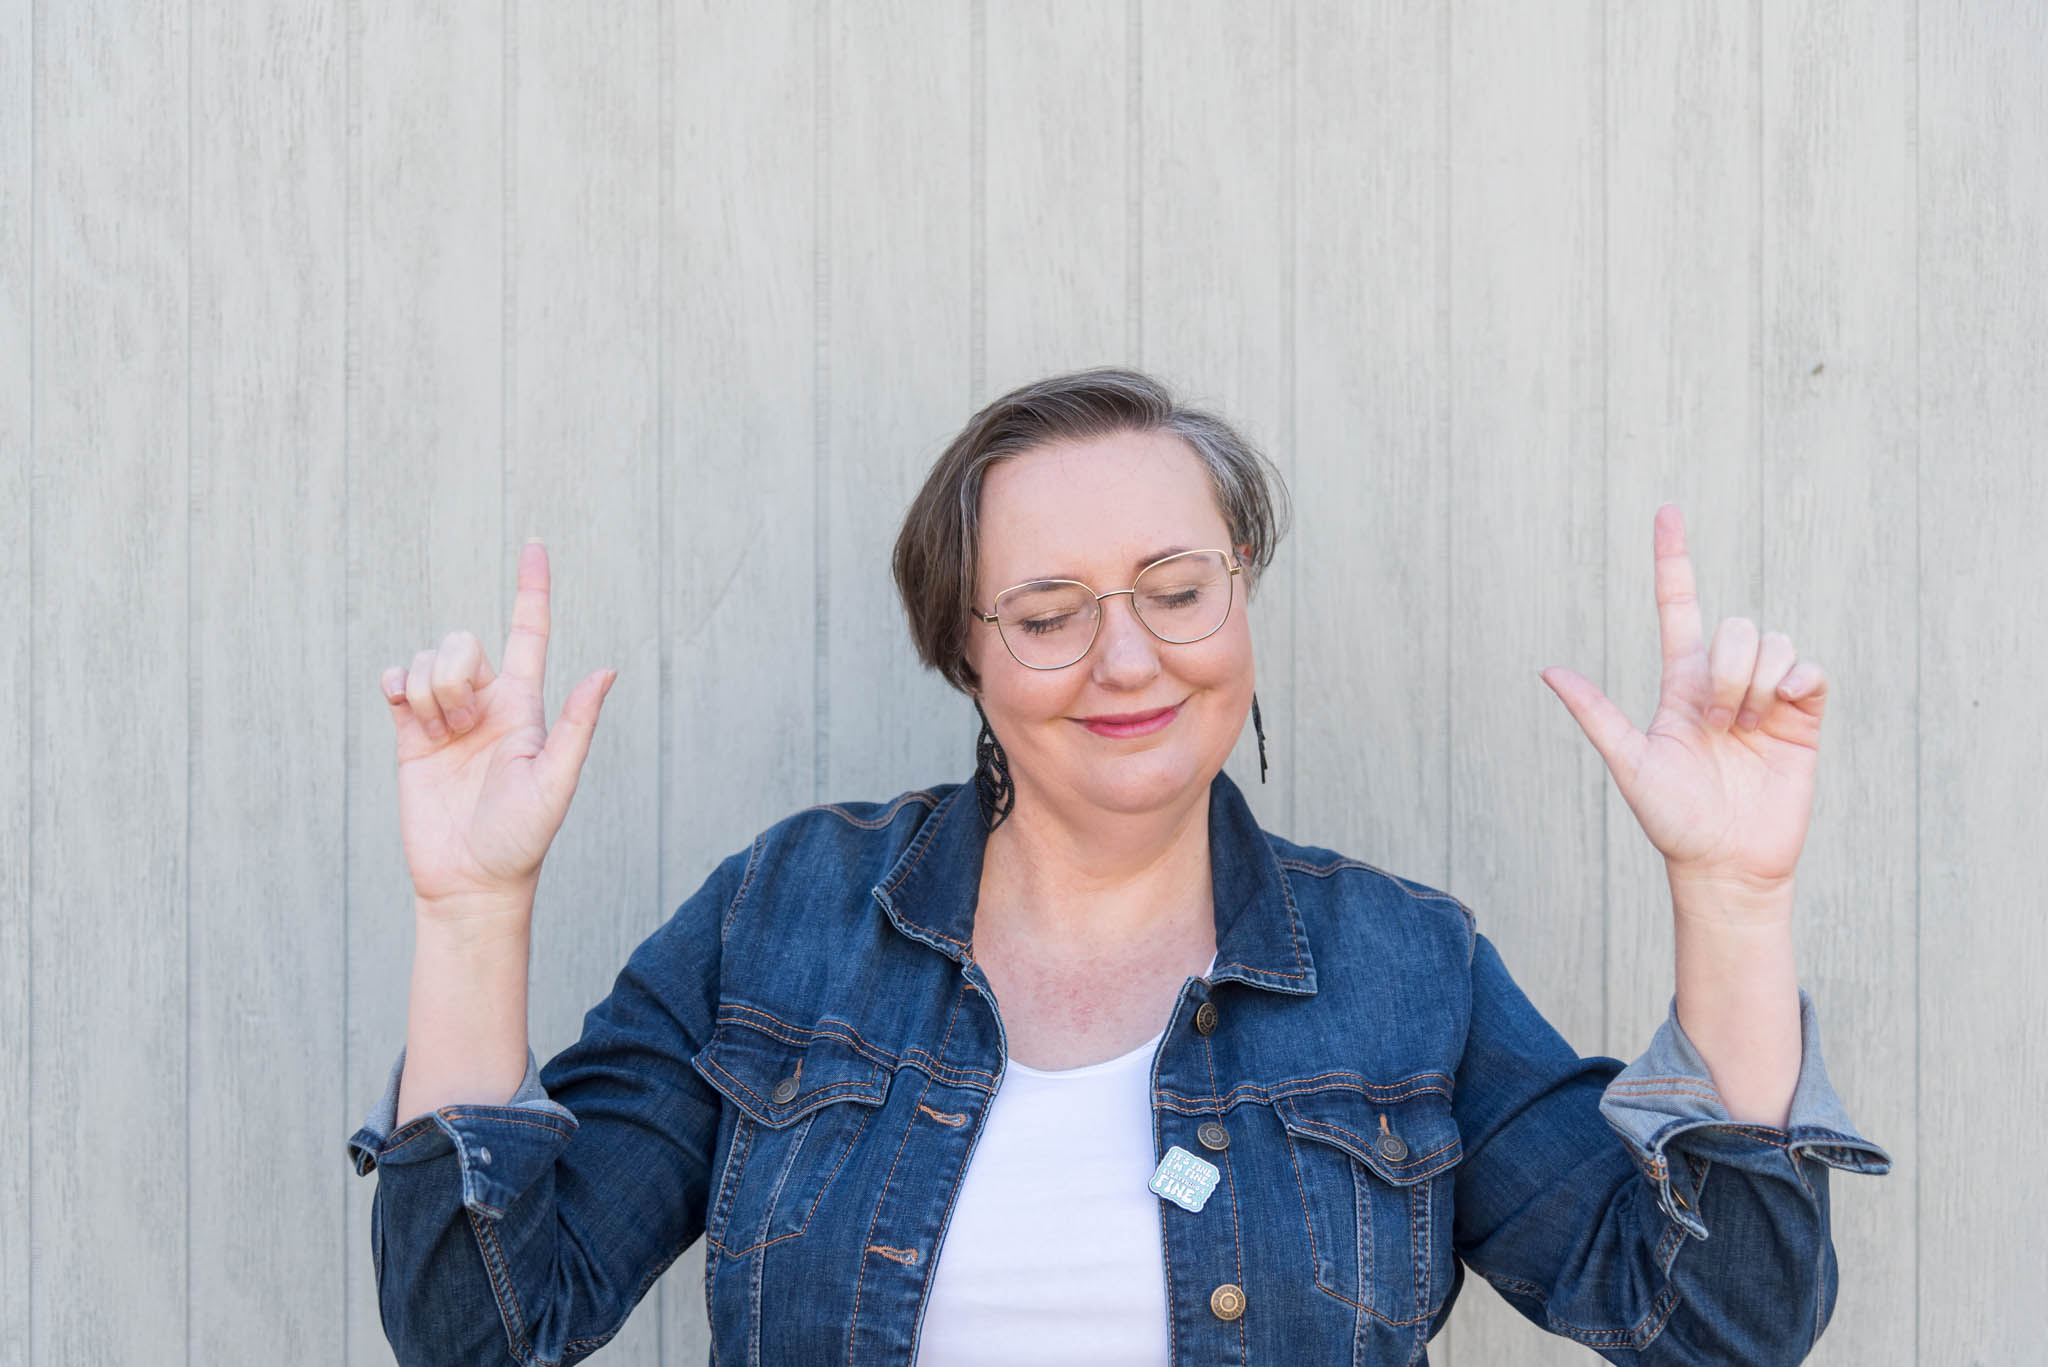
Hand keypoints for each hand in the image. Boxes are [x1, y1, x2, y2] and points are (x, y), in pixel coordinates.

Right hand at [380, 541, 617, 916]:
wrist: (470, 881)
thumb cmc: (522, 838)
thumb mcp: (556, 782)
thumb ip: (577, 725)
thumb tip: (607, 669)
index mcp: (526, 706)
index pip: (530, 633)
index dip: (532, 588)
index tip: (536, 544)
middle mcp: (487, 703)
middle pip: (463, 641)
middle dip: (455, 672)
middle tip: (463, 726)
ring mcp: (446, 716)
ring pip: (427, 660)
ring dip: (428, 691)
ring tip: (441, 738)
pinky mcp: (409, 735)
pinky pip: (396, 681)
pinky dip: (396, 684)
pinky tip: (403, 708)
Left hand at [1538, 505, 1825, 914]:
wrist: (1726, 864)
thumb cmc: (1672, 820)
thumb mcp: (1630, 764)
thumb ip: (1596, 714)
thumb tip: (1548, 670)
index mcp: (1680, 684)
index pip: (1678, 606)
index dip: (1673, 559)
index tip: (1667, 511)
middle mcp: (1724, 682)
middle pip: (1736, 627)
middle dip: (1729, 670)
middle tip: (1719, 724)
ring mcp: (1767, 698)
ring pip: (1773, 641)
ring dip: (1758, 684)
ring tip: (1746, 732)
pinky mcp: (1804, 717)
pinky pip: (1810, 670)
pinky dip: (1799, 682)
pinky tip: (1785, 711)